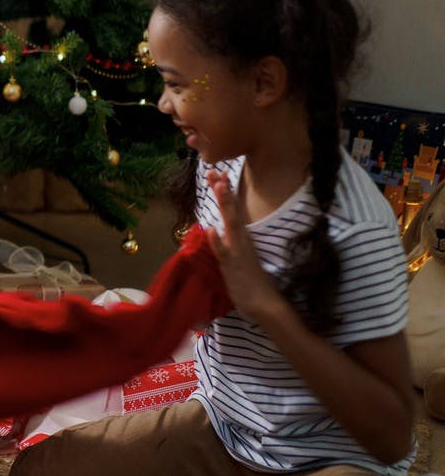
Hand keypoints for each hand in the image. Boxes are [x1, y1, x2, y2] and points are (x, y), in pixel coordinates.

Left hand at [205, 169, 289, 323]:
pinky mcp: (234, 267)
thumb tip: (220, 233)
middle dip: (223, 191)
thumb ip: (229, 246)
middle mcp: (240, 241)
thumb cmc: (251, 283)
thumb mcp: (238, 259)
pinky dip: (218, 242)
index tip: (218, 175)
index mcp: (241, 239)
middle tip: (215, 171)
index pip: (232, 211)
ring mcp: (238, 252)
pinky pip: (224, 253)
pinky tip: (211, 229)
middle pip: (232, 211)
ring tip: (218, 186)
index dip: (225, 193)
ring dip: (225, 206)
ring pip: (230, 225)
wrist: (265, 303)